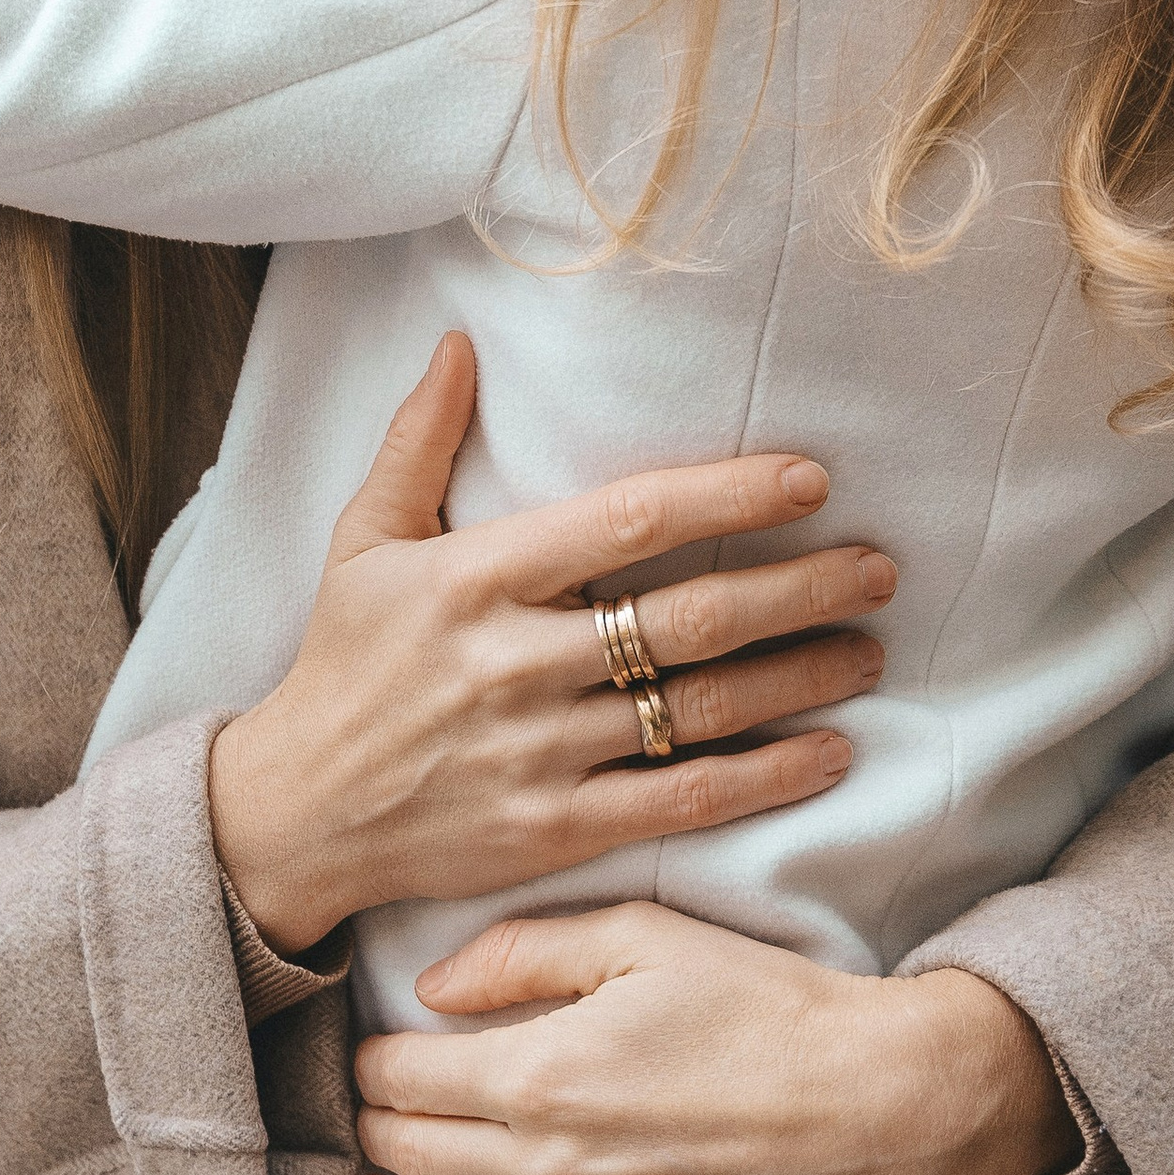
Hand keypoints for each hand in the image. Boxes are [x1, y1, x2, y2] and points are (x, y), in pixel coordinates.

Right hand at [208, 336, 896, 953]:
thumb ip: (418, 441)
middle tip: (879, 569)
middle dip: (800, 589)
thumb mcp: (364, 542)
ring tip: (869, 647)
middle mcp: (514, 664)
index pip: (627, 522)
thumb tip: (459, 343)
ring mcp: (539, 754)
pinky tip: (830, 753)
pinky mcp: (555, 831)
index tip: (809, 480)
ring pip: (701, 709)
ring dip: (801, 676)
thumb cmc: (341, 665)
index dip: (727, 497)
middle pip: (689, 618)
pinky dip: (766, 778)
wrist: (294, 815)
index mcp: (475, 580)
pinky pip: (682, 800)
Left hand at [350, 902, 1075, 1174]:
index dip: (371, 1061)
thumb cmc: (763, 1009)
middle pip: (408, 1156)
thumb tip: (429, 991)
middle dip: (373, 1130)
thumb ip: (522, 952)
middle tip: (367, 1113)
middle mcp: (546, 1168)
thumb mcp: (643, 937)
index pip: (401, 1079)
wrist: (875, 1110)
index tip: (372, 1051)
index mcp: (541, 1073)